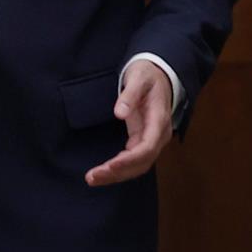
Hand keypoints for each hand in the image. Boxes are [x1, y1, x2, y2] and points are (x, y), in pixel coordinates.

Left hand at [85, 62, 174, 186]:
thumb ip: (129, 94)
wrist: (159, 73)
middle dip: (118, 172)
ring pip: (138, 166)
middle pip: (142, 163)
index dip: (129, 160)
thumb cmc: (148, 75)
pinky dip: (119, 168)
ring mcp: (152, 139)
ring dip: (117, 175)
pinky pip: (133, 160)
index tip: (110, 165)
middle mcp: (159, 135)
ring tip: (93, 178)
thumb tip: (119, 113)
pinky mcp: (144, 139)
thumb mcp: (138, 77)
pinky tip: (104, 172)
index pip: (147, 148)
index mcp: (159, 121)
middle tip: (93, 177)